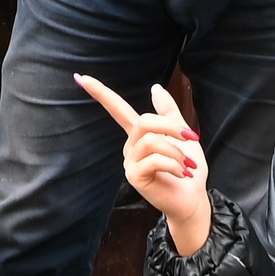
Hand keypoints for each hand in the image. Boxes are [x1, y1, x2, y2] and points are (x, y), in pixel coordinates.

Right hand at [78, 75, 210, 256]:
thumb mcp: (183, 136)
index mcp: (140, 135)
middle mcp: (130, 147)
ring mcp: (130, 163)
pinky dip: (173, 164)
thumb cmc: (188, 169)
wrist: (193, 198)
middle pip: (144, 121)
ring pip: (151, 140)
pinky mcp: (134, 177)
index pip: (116, 109)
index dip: (100, 92)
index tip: (81, 77)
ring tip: (186, 164)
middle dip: (171, 127)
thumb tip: (154, 87)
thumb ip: (169, 113)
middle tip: (192, 137)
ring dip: (175, 150)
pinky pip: (153, 159)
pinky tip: (181, 174)